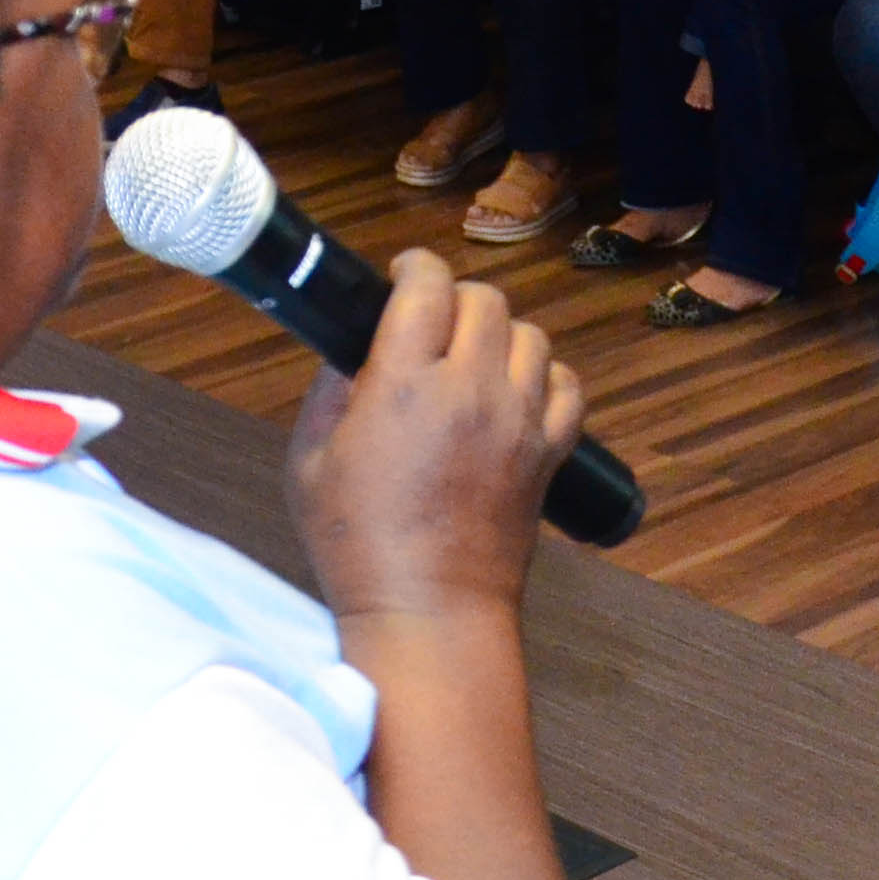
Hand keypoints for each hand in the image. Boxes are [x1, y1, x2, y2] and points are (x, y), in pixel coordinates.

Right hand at [283, 246, 578, 623]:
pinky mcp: (549, 452)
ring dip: (500, 336)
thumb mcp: (309, 463)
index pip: (428, 286)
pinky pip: (569, 386)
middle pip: (485, 300)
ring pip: (531, 335)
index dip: (415, 268)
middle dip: (456, 299)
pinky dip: (546, 378)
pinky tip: (516, 393)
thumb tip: (349, 353)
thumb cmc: (358, 546)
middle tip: (432, 322)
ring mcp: (519, 420)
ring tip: (472, 360)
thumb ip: (328, 395)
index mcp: (405, 385)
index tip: (404, 275)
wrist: (429, 611)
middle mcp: (471, 390)